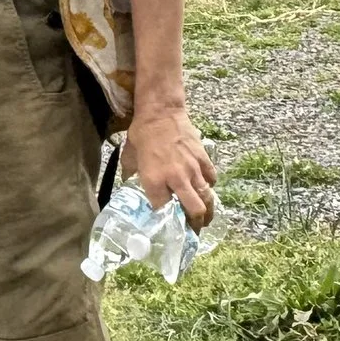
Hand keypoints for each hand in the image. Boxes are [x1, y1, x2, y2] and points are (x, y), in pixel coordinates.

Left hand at [124, 106, 216, 225]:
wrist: (161, 111)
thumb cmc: (142, 133)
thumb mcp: (129, 156)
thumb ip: (131, 173)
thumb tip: (128, 182)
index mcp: (155, 181)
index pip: (164, 211)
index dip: (166, 221)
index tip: (167, 226)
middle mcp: (176, 179)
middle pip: (194, 211)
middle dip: (196, 224)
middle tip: (193, 229)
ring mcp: (193, 169)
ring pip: (207, 198)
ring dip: (208, 211)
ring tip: (206, 218)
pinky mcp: (203, 159)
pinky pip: (211, 179)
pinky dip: (209, 186)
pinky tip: (205, 188)